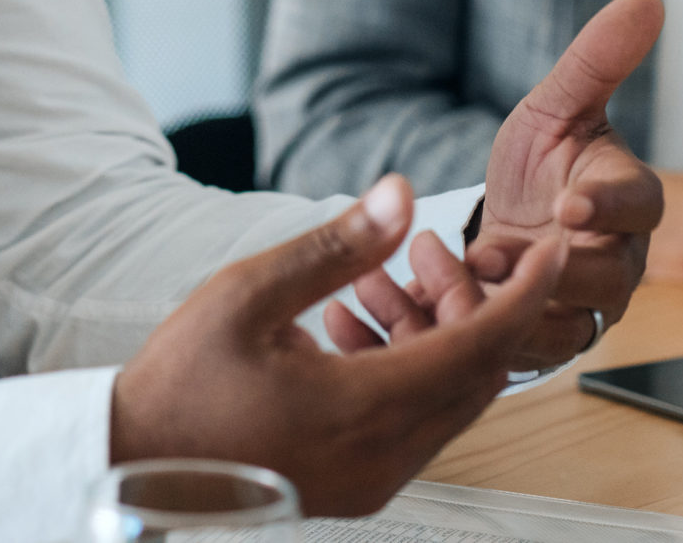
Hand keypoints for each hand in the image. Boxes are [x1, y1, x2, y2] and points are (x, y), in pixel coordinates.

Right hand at [110, 175, 569, 518]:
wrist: (132, 462)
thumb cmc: (179, 385)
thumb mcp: (248, 293)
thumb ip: (334, 245)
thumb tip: (400, 195)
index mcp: (364, 410)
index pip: (481, 346)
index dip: (524, 292)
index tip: (549, 250)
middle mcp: (382, 457)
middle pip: (476, 377)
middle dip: (476, 307)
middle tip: (444, 253)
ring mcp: (372, 480)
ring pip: (449, 404)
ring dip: (442, 341)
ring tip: (391, 281)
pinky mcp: (357, 487)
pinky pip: (416, 426)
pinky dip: (413, 373)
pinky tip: (363, 329)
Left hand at [468, 0, 666, 365]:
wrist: (512, 223)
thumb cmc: (546, 162)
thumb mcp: (558, 106)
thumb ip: (597, 60)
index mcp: (631, 203)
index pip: (638, 205)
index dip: (609, 206)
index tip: (571, 204)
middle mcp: (617, 266)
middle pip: (603, 282)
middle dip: (549, 272)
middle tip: (496, 255)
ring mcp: (579, 312)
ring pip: (555, 327)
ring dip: (501, 305)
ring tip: (452, 276)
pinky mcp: (536, 347)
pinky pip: (509, 353)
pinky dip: (463, 331)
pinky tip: (416, 307)